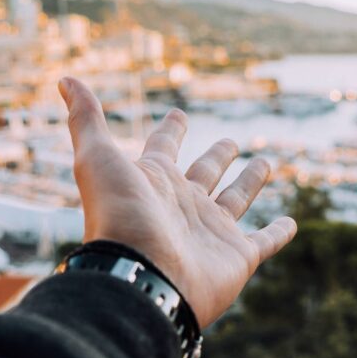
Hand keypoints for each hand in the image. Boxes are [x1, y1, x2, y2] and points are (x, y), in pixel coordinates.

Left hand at [58, 77, 296, 327]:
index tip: (178, 115)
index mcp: (154, 180)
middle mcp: (182, 204)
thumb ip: (85, 118)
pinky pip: (262, 242)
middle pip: (204, 173)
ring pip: (235, 200)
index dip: (172, 129)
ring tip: (265, 164)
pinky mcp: (237, 256)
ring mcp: (210, 231)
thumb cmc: (118, 216)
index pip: (164, 147)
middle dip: (217, 157)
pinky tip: (291, 224)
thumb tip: (64, 79)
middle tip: (229, 143)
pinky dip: (278, 234)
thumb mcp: (97, 158)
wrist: (140, 278)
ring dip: (250, 183)